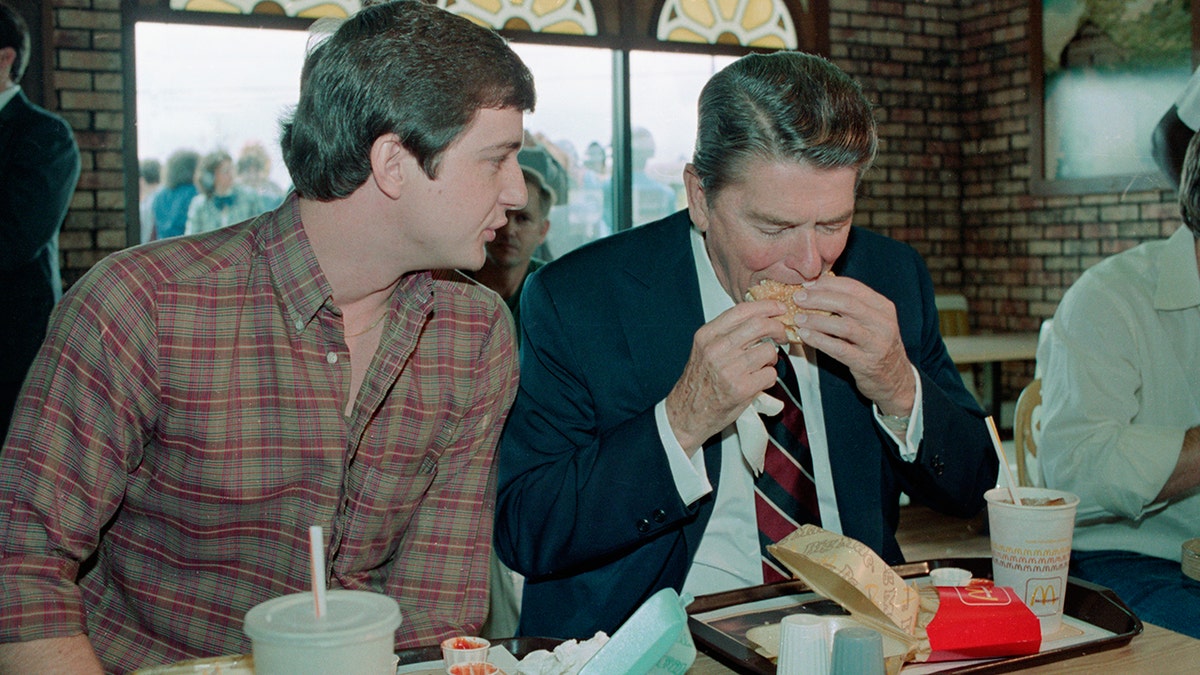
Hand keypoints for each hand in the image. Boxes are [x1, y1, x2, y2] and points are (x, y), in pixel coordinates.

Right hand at [665, 300, 787, 453]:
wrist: (687, 413)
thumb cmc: (700, 381)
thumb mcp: (705, 349)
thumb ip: (727, 333)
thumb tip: (760, 318)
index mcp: (707, 335)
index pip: (743, 310)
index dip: (766, 306)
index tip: (778, 308)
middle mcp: (717, 349)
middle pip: (760, 325)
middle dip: (778, 327)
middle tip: (782, 334)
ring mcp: (730, 369)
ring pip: (769, 351)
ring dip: (772, 357)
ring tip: (763, 365)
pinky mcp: (741, 388)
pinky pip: (770, 374)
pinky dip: (769, 377)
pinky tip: (759, 381)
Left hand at [787, 275, 915, 416]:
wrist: (895, 378)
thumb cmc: (875, 345)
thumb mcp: (872, 321)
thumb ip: (851, 306)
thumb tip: (816, 289)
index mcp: (883, 307)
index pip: (854, 288)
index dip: (828, 284)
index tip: (808, 284)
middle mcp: (883, 323)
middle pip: (848, 304)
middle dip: (819, 299)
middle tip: (798, 298)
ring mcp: (877, 344)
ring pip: (844, 326)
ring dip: (817, 320)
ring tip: (798, 318)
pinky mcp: (867, 363)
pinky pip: (839, 349)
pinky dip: (819, 340)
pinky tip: (805, 336)